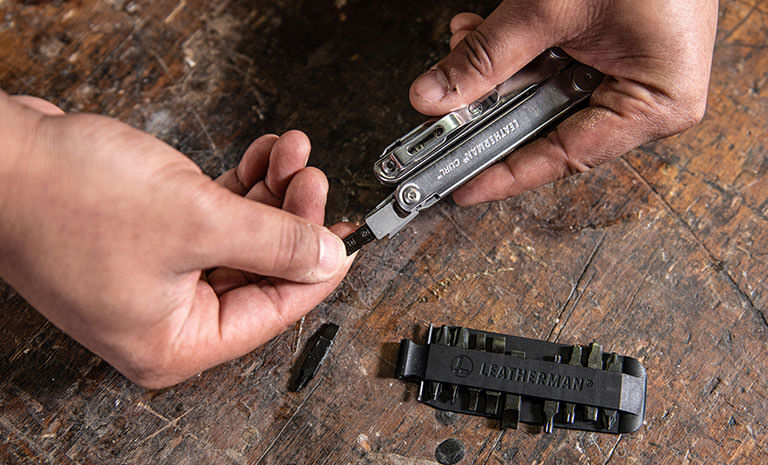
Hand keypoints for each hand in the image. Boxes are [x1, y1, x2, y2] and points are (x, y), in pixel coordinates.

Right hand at [0, 93, 353, 387]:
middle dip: (292, 217)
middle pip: (260, 270)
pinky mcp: (150, 238)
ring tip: (290, 155)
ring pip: (241, 239)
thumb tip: (327, 256)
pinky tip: (261, 158)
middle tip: (311, 178)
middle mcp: (167, 317)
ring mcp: (157, 277)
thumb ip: (275, 242)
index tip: (346, 234)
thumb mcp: (197, 221)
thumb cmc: (65, 199)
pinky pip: (214, 219)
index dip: (318, 269)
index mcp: (175, 341)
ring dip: (270, 195)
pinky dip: (240, 189)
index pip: (273, 311)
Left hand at [409, 0, 717, 204]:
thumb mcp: (551, 9)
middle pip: (549, 127)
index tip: (464, 189)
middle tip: (445, 108)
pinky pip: (556, 68)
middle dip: (490, 108)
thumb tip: (433, 97)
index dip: (505, 175)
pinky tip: (484, 32)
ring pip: (544, 96)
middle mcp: (649, 100)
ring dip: (498, 72)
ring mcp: (634, 76)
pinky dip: (517, 53)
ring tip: (464, 43)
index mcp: (658, 103)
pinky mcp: (616, 54)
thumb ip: (487, 56)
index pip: (564, 156)